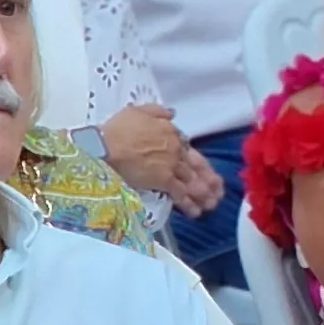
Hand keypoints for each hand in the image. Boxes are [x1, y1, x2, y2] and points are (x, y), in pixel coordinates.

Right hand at [103, 103, 224, 213]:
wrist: (106, 145)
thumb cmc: (117, 128)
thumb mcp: (138, 111)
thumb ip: (157, 112)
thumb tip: (171, 114)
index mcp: (171, 132)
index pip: (188, 149)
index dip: (196, 161)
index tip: (202, 170)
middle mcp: (176, 149)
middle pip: (196, 166)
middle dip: (208, 180)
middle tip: (217, 191)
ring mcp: (172, 165)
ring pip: (193, 181)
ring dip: (204, 194)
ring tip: (211, 205)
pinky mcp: (164, 180)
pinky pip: (180, 194)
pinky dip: (189, 204)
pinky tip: (195, 213)